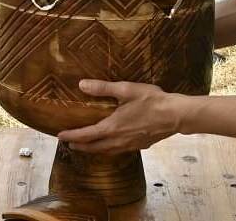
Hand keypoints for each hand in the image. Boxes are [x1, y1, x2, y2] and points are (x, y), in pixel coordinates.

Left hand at [55, 80, 181, 153]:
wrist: (175, 115)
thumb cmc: (151, 101)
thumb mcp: (126, 90)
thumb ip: (103, 88)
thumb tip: (82, 84)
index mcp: (112, 127)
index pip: (86, 135)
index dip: (71, 136)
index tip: (60, 136)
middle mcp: (118, 140)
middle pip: (94, 148)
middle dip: (80, 146)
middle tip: (69, 143)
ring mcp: (129, 145)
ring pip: (106, 151)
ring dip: (93, 150)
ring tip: (85, 146)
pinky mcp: (140, 145)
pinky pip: (118, 151)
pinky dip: (107, 149)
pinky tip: (110, 145)